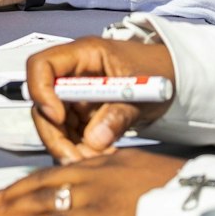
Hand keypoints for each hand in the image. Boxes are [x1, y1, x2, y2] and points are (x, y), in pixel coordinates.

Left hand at [0, 149, 184, 215]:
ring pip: (41, 203)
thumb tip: (87, 183)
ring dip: (9, 212)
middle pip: (38, 185)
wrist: (196, 195)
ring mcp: (93, 195)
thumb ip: (107, 173)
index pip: (50, 172)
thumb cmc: (172, 186)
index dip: (22, 183)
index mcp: (98, 161)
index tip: (0, 192)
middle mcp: (90, 173)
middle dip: (6, 197)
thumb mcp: (134, 168)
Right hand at [25, 36, 175, 161]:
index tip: (58, 117)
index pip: (42, 65)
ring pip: (53, 125)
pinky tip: (100, 156)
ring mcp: (75, 96)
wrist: (172, 76)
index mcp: (83, 54)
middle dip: (55, 134)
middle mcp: (72, 75)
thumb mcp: (143, 91)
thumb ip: (119, 115)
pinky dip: (80, 150)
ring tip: (95, 160)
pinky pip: (70, 136)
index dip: (41, 91)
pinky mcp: (82, 116)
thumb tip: (93, 141)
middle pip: (43, 103)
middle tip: (74, 159)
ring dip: (68, 147)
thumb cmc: (158, 70)